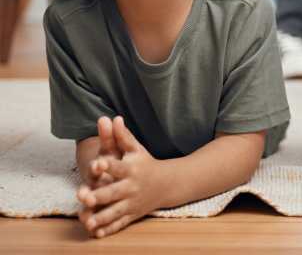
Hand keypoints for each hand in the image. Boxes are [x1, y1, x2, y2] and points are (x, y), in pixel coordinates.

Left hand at [77, 116, 164, 237]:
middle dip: (100, 195)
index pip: (117, 166)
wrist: (166, 183)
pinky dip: (109, 230)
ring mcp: (131, 202)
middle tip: (85, 197)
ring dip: (102, 217)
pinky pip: (119, 224)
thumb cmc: (145, 163)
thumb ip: (123, 136)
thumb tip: (114, 117)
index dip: (107, 165)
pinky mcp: (131, 215)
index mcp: (131, 169)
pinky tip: (96, 233)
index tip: (97, 164)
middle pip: (113, 192)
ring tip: (89, 222)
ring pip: (114, 212)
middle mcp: (131, 186)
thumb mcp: (136, 149)